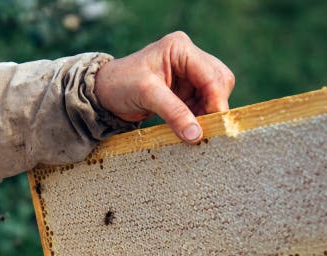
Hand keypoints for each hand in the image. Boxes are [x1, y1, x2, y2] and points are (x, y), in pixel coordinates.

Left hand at [95, 31, 234, 143]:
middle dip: (214, 106)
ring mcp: (189, 74)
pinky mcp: (186, 90)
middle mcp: (189, 57)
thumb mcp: (147, 95)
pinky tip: (190, 129)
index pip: (212, 75)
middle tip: (204, 129)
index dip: (216, 101)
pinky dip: (200, 118)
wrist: (106, 92)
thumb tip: (197, 135)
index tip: (213, 126)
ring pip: (215, 95)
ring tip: (194, 131)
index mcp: (181, 48)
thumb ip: (174, 113)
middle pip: (220, 82)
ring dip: (208, 114)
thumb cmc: (121, 84)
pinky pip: (204, 104)